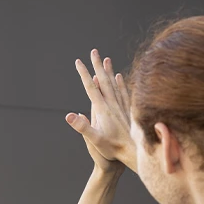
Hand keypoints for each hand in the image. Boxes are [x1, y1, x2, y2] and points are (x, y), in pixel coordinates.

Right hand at [67, 49, 135, 172]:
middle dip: (97, 65)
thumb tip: (69, 115)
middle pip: (103, 80)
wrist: (133, 152)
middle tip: (93, 51)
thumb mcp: (94, 140)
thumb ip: (82, 127)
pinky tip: (119, 76)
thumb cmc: (112, 149)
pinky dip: (120, 83)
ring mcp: (120, 107)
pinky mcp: (127, 111)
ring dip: (109, 71)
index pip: (91, 87)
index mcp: (102, 109)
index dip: (84, 73)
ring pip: (114, 84)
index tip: (78, 61)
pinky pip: (123, 92)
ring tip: (106, 59)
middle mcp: (112, 104)